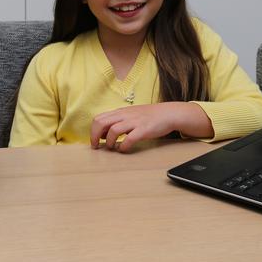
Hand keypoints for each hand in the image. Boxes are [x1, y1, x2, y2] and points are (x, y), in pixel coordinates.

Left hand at [90, 102, 211, 152]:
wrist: (168, 113)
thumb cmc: (148, 116)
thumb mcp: (130, 115)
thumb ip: (117, 121)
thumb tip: (104, 133)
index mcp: (120, 112)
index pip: (99, 118)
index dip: (93, 131)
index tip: (94, 141)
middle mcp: (125, 115)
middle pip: (101, 123)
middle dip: (95, 136)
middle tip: (97, 146)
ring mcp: (134, 122)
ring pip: (113, 130)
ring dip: (109, 142)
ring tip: (112, 147)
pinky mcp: (143, 130)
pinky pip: (129, 139)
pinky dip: (123, 146)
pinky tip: (124, 149)